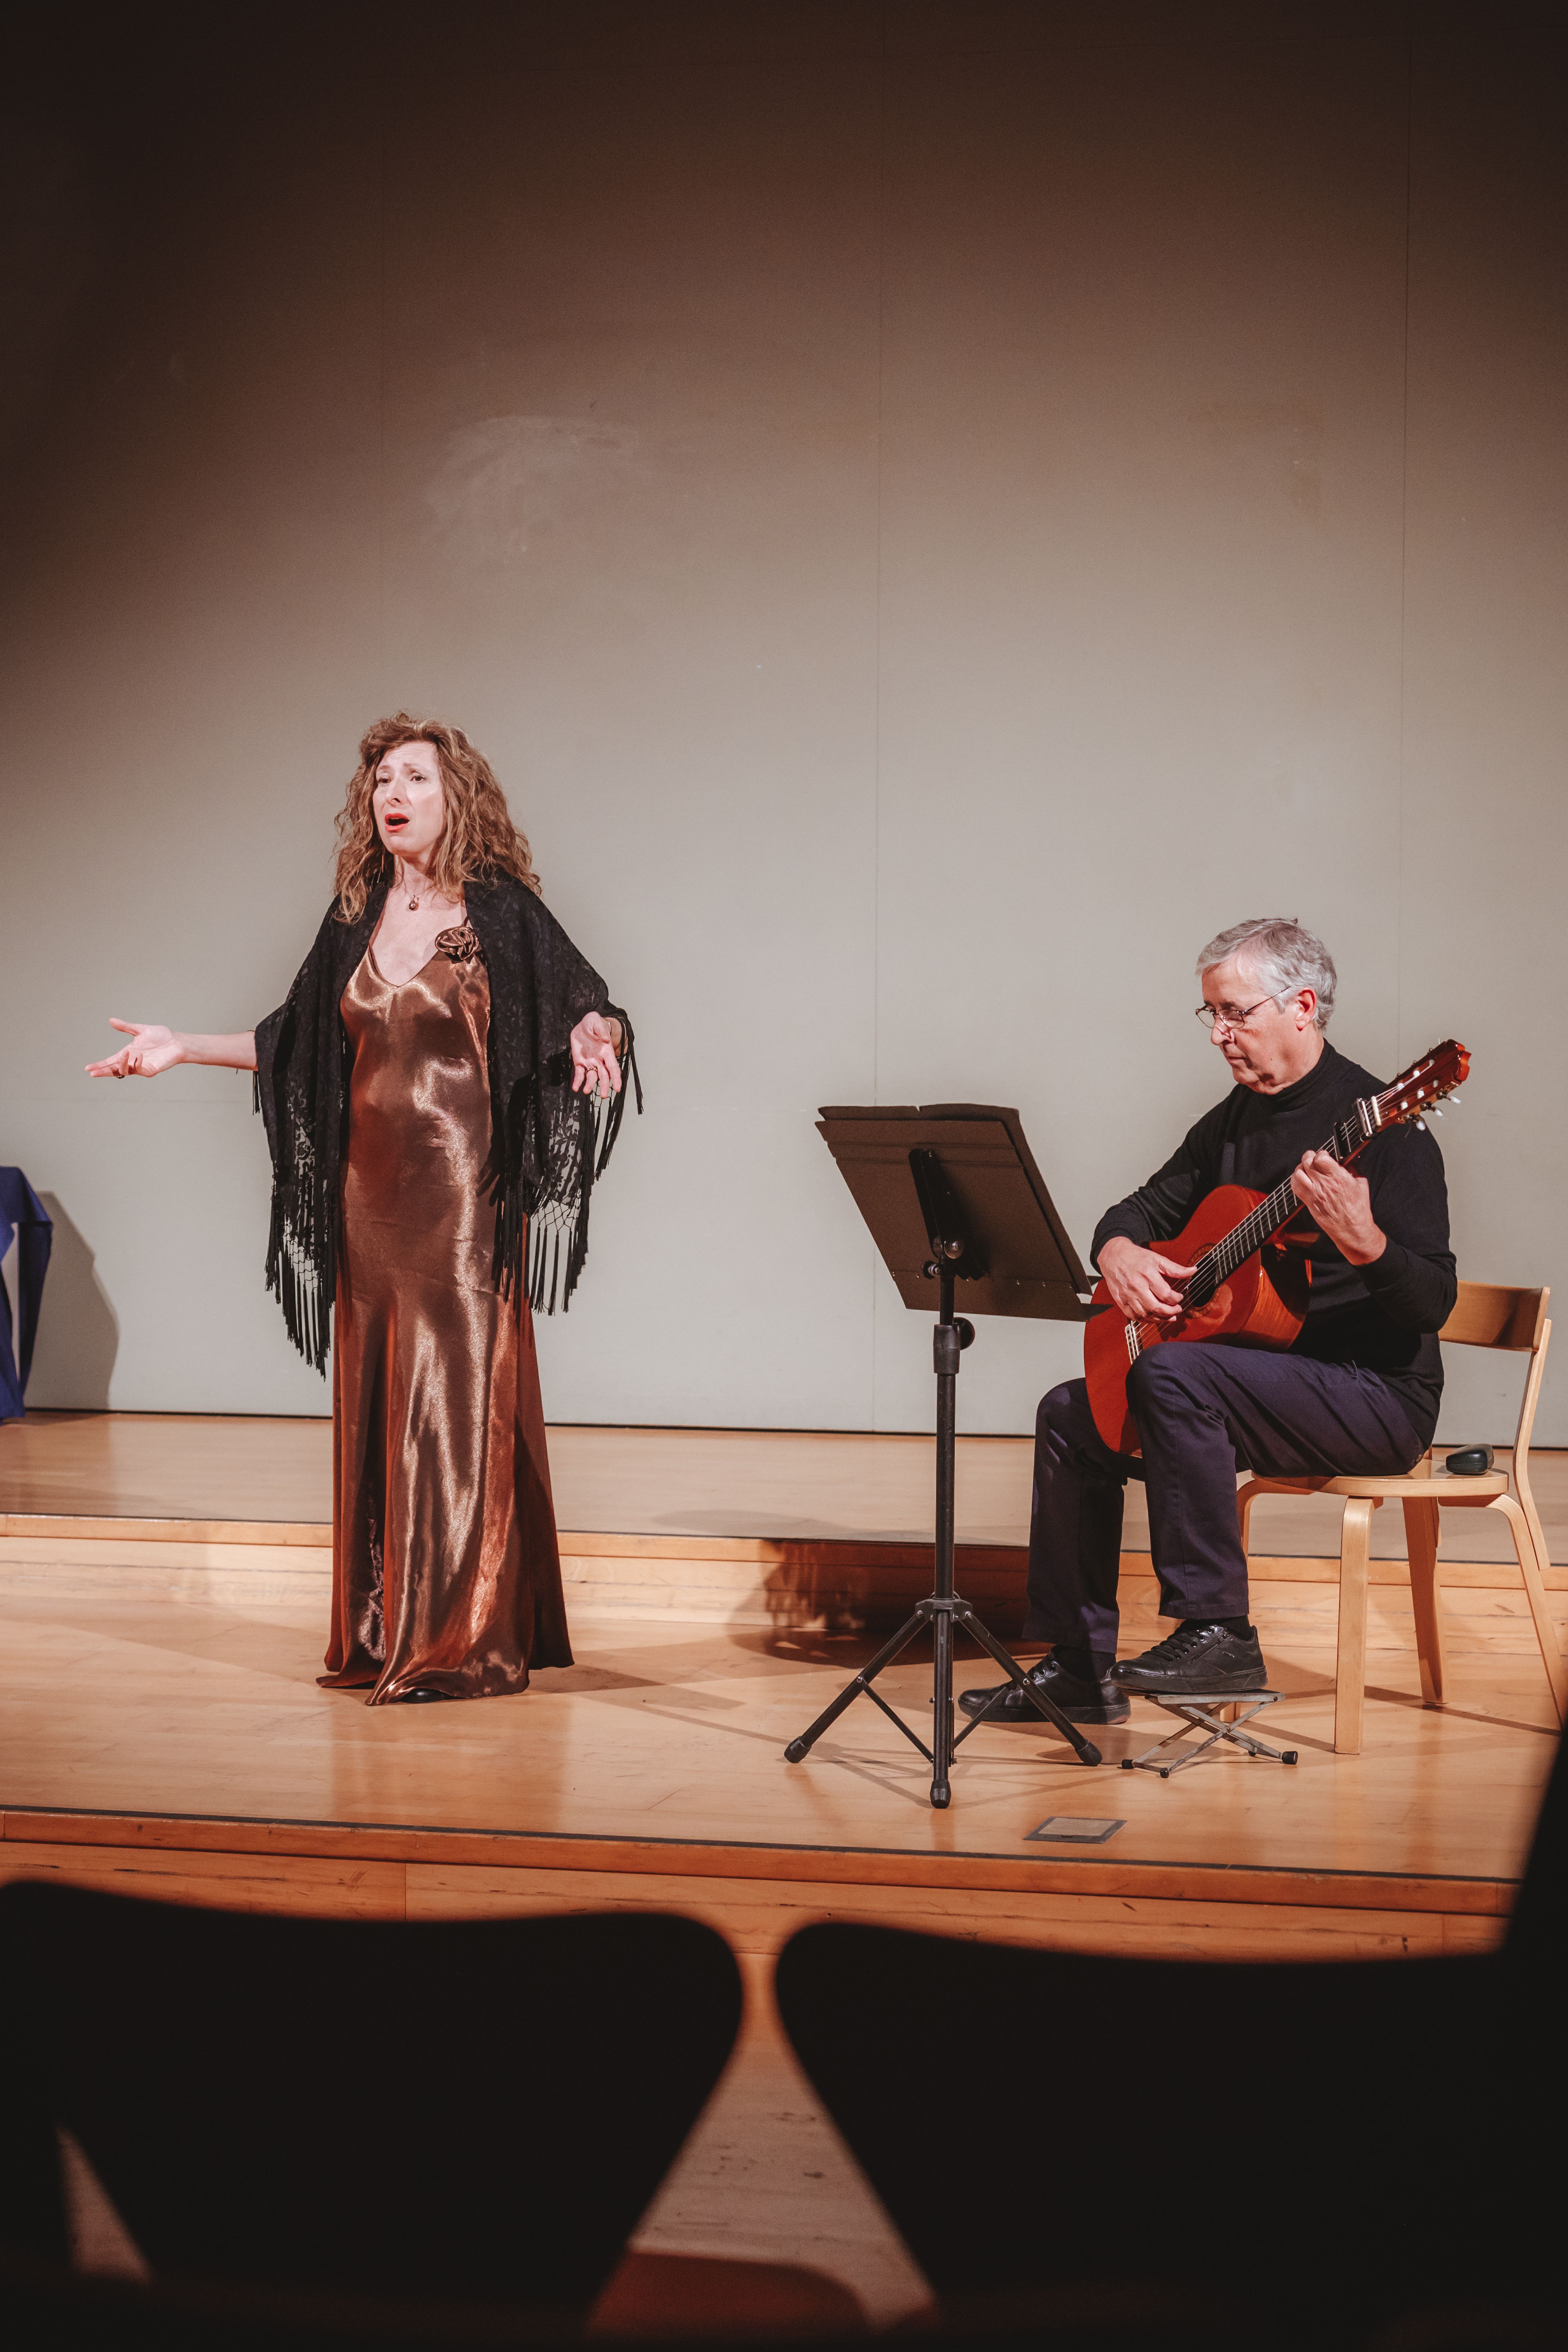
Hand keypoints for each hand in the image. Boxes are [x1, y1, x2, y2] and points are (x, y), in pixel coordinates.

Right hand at [86, 1021, 184, 1079]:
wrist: (177, 1041)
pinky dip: (136, 1063)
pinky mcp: (150, 1070)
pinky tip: (138, 1055)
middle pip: (113, 1070)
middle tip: (92, 1072)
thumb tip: (111, 1020)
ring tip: (126, 1052)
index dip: (99, 1065)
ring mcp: (140, 1067)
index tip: (87, 1068)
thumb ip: (126, 1027)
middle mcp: (132, 1061)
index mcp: (128, 1053)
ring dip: (121, 1063)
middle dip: (103, 1071)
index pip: (110, 1061)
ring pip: (124, 1071)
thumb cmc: (161, 1036)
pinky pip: (139, 1069)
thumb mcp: (140, 1030)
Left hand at [569, 1011, 621, 1099]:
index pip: (613, 1068)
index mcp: (606, 1051)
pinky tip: (575, 1087)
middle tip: (604, 1095)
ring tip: (586, 1091)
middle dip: (605, 1086)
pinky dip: (577, 1081)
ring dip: (590, 1085)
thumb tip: (606, 1039)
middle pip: (604, 1075)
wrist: (584, 1025)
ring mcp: (589, 1061)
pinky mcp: (579, 1062)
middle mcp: (599, 1059)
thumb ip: (601, 1030)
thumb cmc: (593, 1023)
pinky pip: (579, 1074)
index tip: (617, 1088)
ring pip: (592, 1077)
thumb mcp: (596, 1022)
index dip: (616, 1078)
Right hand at [1098, 1235, 1196, 1321]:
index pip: (1165, 1294)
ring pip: (1145, 1314)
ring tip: (1168, 1317)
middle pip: (1156, 1307)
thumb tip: (1193, 1270)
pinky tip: (1152, 1318)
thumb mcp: (1157, 1259)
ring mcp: (1127, 1295)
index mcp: (1148, 1275)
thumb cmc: (1135, 1257)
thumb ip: (1175, 1268)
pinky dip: (1144, 1320)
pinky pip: (1133, 1316)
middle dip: (1170, 1312)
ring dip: (1159, 1319)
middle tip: (1177, 1310)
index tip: (1179, 1298)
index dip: (1176, 1299)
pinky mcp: (1120, 1301)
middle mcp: (1137, 1287)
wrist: (1113, 1256)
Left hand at [1291, 1150, 1383, 1265]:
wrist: (1351, 1228)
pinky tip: (1303, 1179)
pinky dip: (1296, 1180)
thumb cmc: (1358, 1208)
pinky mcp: (1308, 1202)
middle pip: (1307, 1162)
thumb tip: (1344, 1160)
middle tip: (1314, 1159)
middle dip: (1310, 1157)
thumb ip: (1351, 1169)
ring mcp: (1314, 1194)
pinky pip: (1295, 1187)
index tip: (1325, 1156)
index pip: (1321, 1158)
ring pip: (1298, 1173)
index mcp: (1338, 1178)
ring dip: (1301, 1168)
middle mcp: (1324, 1184)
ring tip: (1307, 1168)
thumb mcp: (1361, 1183)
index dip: (1322, 1154)